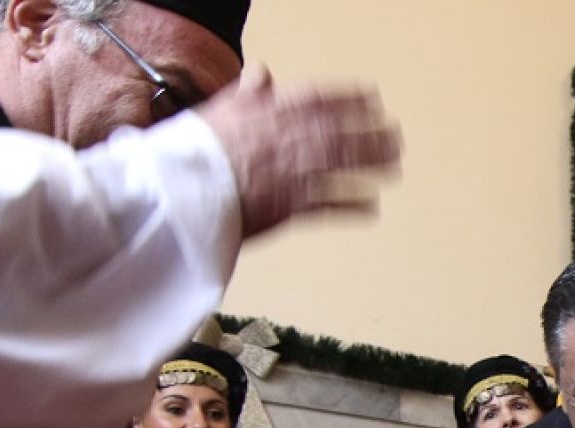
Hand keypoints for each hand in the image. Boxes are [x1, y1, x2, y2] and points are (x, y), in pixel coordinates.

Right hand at [195, 69, 401, 238]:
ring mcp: (290, 172)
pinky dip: (352, 206)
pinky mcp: (288, 205)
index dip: (349, 98)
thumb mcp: (219, 109)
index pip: (319, 100)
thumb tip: (263, 74)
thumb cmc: (196, 152)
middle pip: (339, 131)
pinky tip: (372, 207)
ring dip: (371, 162)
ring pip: (341, 163)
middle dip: (370, 132)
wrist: (180, 192)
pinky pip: (329, 205)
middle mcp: (286, 139)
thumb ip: (247, 92)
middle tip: (395, 134)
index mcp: (269, 113)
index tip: (372, 97)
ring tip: (394, 163)